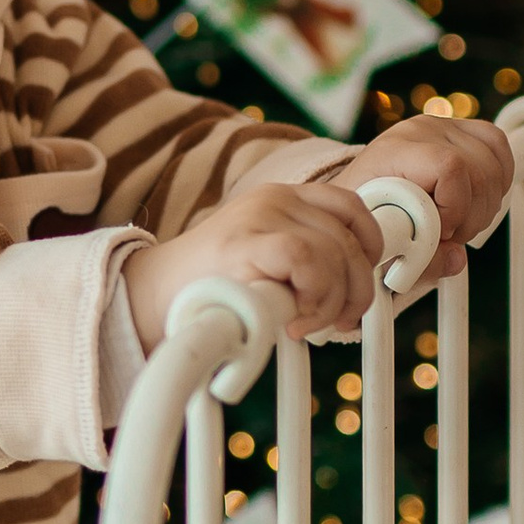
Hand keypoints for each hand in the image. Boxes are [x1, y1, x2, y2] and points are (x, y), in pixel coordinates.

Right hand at [126, 171, 386, 352]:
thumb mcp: (267, 264)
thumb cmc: (213, 290)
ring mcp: (260, 215)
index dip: (370, 248)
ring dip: (332, 301)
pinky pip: (307, 260)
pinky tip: (292, 321)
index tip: (359, 286)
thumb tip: (358, 293)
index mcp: (283, 197)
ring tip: (306, 325)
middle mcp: (275, 197)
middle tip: (340, 323)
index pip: (351, 207)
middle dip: (356, 290)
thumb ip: (307, 262)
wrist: (153, 298)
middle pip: (351, 238)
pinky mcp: (246, 240)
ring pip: (335, 252)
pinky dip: (313, 296)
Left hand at [339, 113, 515, 286]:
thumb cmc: (369, 213)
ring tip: (458, 221)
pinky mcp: (463, 130)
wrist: (363, 190)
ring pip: (494, 165)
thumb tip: (455, 259)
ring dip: (485, 206)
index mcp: (393, 152)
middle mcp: (421, 132)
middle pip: (478, 172)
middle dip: (471, 217)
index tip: (441, 232)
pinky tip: (477, 201)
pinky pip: (499, 147)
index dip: (454, 207)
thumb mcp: (384, 243)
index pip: (448, 166)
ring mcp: (443, 128)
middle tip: (449, 234)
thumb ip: (419, 261)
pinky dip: (498, 182)